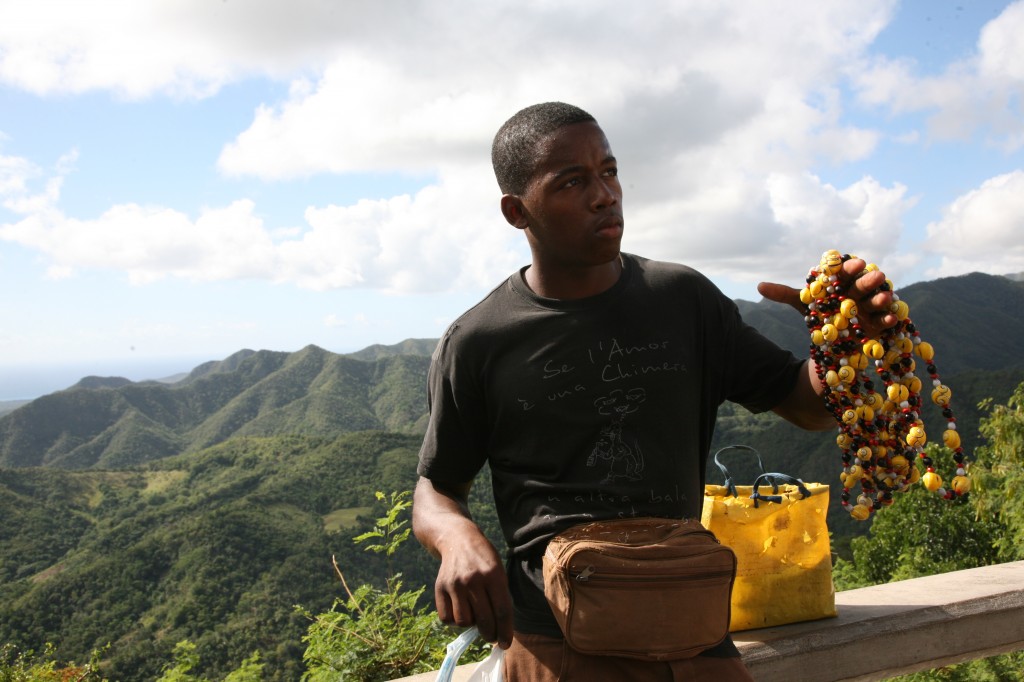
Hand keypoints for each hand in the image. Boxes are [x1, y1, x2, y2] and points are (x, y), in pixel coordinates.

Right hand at [433, 526, 514, 648]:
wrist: (458, 539)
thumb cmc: (484, 559)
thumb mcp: (498, 571)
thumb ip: (500, 597)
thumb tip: (500, 629)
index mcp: (494, 575)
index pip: (502, 611)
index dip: (505, 631)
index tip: (505, 644)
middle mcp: (473, 580)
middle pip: (484, 620)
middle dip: (490, 634)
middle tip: (491, 637)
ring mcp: (455, 584)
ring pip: (463, 622)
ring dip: (470, 624)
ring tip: (473, 613)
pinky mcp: (440, 587)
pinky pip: (446, 617)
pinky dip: (453, 620)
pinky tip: (460, 609)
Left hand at [758, 257, 896, 339]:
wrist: (830, 339)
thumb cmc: (820, 314)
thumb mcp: (803, 304)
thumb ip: (784, 294)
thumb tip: (759, 286)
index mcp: (841, 283)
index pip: (846, 272)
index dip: (850, 267)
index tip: (853, 263)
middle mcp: (858, 292)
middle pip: (863, 284)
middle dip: (868, 280)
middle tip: (874, 273)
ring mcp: (870, 307)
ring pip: (876, 301)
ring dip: (880, 298)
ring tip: (882, 297)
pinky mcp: (879, 324)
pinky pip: (885, 320)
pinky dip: (887, 319)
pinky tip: (890, 319)